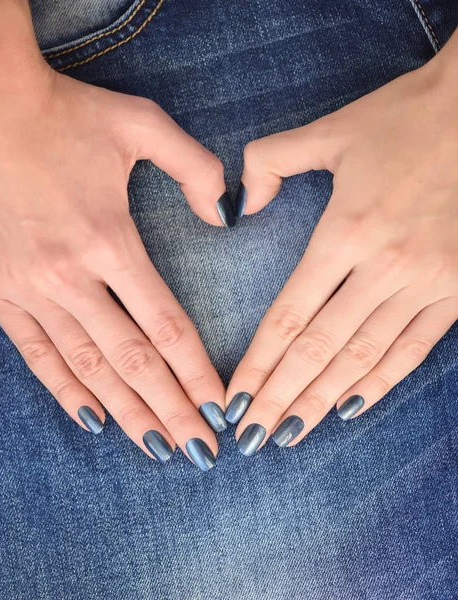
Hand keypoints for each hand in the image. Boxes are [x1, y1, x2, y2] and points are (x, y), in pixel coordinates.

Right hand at [0, 65, 231, 469]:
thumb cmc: (65, 114)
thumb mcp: (141, 124)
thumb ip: (195, 168)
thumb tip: (225, 216)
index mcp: (109, 239)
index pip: (166, 326)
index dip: (197, 373)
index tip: (220, 408)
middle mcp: (69, 276)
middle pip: (133, 360)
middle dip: (171, 410)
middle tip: (201, 451)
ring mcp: (29, 288)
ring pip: (87, 368)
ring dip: (126, 412)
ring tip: (157, 448)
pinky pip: (36, 354)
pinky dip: (66, 390)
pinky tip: (93, 419)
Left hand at [226, 42, 457, 454]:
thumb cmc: (401, 120)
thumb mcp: (326, 131)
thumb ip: (269, 163)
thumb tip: (242, 208)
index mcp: (347, 231)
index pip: (289, 316)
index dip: (258, 364)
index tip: (235, 399)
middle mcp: (385, 267)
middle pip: (320, 349)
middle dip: (281, 398)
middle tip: (251, 437)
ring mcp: (427, 282)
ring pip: (364, 358)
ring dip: (324, 400)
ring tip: (291, 433)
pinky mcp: (456, 288)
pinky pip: (414, 348)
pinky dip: (381, 381)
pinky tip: (351, 406)